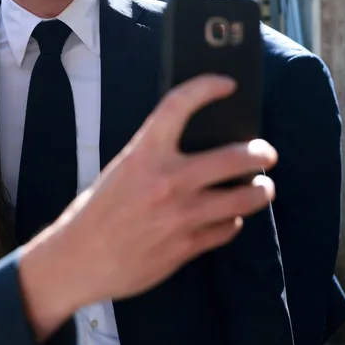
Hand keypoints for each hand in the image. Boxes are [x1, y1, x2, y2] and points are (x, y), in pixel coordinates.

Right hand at [19, 75, 276, 338]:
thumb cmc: (95, 213)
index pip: (179, 106)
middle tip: (266, 153)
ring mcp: (181, 215)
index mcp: (143, 155)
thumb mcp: (119, 172)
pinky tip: (227, 219)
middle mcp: (167, 181)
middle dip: (261, 153)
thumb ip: (155, 159)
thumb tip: (199, 148)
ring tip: (262, 188)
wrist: (78, 260)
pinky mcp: (187, 246)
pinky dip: (232, 222)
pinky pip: (228, 229)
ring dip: (261, 191)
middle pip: (236, 157)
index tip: (226, 85)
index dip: (207, 87)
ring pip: (245, 198)